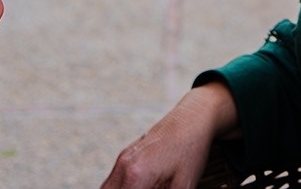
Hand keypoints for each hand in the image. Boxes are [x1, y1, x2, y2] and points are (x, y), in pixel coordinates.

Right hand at [101, 86, 228, 188]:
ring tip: (149, 187)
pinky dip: (121, 188)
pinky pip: (112, 180)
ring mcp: (122, 158)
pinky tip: (137, 187)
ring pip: (107, 188)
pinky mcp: (126, 154)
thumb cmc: (191, 149)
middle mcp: (123, 166)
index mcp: (136, 176)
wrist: (193, 119)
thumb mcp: (183, 185)